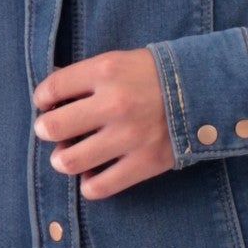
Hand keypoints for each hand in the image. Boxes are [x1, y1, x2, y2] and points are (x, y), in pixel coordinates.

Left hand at [33, 51, 176, 199]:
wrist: (205, 90)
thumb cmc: (156, 75)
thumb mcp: (120, 61)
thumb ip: (87, 77)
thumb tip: (52, 97)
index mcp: (106, 72)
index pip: (52, 89)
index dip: (42, 99)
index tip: (47, 104)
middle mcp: (114, 104)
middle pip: (53, 127)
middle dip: (45, 130)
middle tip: (51, 132)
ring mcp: (129, 136)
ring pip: (70, 161)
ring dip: (62, 160)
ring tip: (67, 157)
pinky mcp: (144, 162)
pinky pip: (100, 187)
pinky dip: (89, 185)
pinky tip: (92, 176)